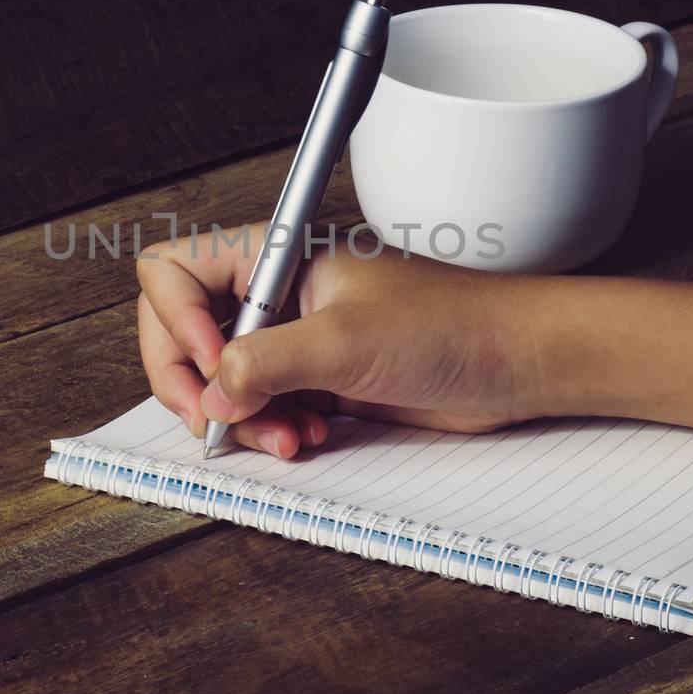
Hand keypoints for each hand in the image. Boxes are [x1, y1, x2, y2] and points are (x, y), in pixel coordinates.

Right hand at [136, 223, 545, 458]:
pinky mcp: (315, 377)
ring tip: (286, 437)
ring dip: (242, 418)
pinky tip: (305, 437)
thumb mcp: (347, 341)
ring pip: (221, 378)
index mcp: (276, 255)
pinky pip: (261, 406)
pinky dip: (270, 430)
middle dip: (198, 384)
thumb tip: (213, 389)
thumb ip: (268, 361)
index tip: (212, 363)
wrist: (516, 361)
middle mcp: (276, 292)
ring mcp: (294, 336)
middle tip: (219, 422)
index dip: (177, 322)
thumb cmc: (453, 324)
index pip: (176, 272)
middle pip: (185, 332)